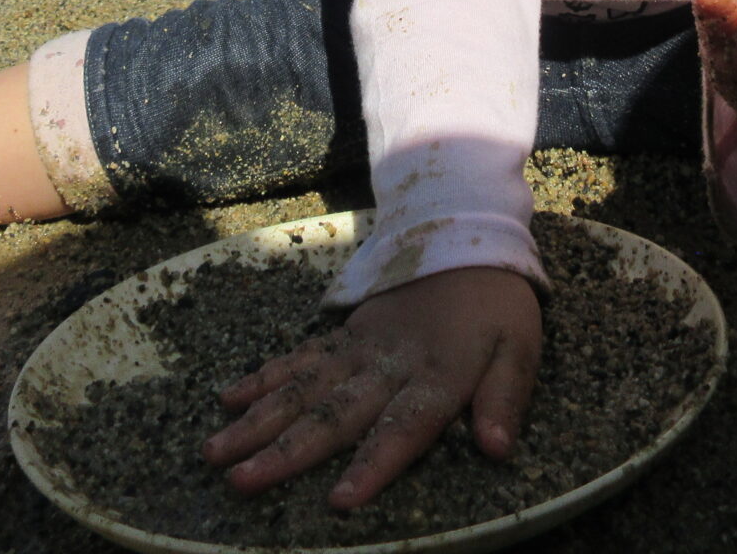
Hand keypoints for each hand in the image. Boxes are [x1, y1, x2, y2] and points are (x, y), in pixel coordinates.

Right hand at [202, 266, 540, 508]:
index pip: (403, 428)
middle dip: (286, 451)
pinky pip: (299, 358)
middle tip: (240, 481)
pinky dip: (264, 378)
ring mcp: (359, 347)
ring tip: (216, 451)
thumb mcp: (520, 349)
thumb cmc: (498, 305)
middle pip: (334, 414)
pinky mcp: (344, 333)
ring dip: (258, 420)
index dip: (374, 464)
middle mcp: (388, 365)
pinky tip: (229, 400)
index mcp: (437, 376)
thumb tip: (497, 449)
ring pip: (303, 388)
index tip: (340, 500)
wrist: (467, 236)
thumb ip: (505, 398)